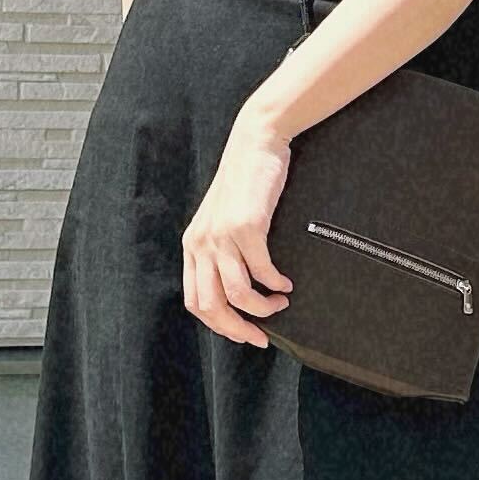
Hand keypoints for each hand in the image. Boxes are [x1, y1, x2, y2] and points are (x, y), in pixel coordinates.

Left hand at [183, 97, 296, 348]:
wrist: (255, 143)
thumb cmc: (245, 184)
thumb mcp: (223, 220)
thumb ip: (223, 251)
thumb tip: (241, 291)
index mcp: (192, 245)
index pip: (195, 301)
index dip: (219, 325)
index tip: (245, 333)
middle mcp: (201, 243)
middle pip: (212, 306)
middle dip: (238, 328)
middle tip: (261, 336)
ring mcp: (222, 235)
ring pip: (236, 293)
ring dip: (261, 308)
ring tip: (279, 304)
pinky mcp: (247, 226)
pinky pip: (261, 270)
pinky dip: (275, 284)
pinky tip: (286, 284)